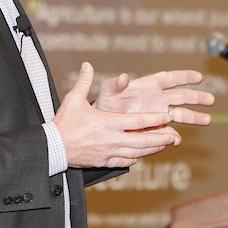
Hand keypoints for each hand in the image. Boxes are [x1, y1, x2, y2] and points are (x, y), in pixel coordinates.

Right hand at [53, 63, 182, 167]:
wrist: (53, 148)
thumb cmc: (64, 123)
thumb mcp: (73, 100)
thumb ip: (84, 82)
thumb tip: (88, 65)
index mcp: (109, 122)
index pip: (139, 121)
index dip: (155, 119)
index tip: (167, 117)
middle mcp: (113, 139)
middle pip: (143, 140)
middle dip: (160, 138)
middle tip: (173, 136)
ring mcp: (110, 152)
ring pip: (137, 153)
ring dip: (152, 149)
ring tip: (163, 146)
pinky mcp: (104, 161)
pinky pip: (125, 161)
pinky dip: (135, 158)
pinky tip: (140, 155)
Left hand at [94, 69, 213, 125]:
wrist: (104, 123)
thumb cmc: (106, 102)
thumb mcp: (108, 91)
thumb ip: (116, 85)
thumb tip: (123, 77)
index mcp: (149, 86)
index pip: (170, 79)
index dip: (184, 77)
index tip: (198, 77)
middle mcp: (158, 99)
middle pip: (182, 96)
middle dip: (196, 98)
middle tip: (210, 100)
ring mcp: (159, 114)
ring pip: (181, 114)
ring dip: (194, 117)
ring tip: (207, 120)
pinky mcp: (156, 129)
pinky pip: (169, 133)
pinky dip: (173, 137)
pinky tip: (176, 140)